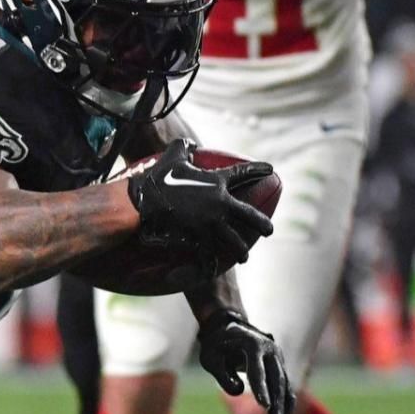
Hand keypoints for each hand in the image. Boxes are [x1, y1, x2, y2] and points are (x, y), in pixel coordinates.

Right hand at [126, 139, 275, 265]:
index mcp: (217, 182)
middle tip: (269, 230)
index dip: (258, 170)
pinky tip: (213, 270)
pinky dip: (210, 264)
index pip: (243, 174)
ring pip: (233, 240)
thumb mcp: (172, 157)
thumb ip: (183, 146)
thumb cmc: (158, 179)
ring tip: (244, 256)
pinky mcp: (198, 238)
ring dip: (240, 249)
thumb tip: (189, 143)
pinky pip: (208, 253)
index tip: (270, 169)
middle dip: (262, 224)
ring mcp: (211, 223)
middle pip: (249, 215)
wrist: (143, 203)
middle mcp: (220, 204)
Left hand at [197, 309, 293, 413]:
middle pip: (276, 380)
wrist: (229, 329)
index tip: (264, 406)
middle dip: (277, 403)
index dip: (260, 388)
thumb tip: (239, 390)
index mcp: (252, 344)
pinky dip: (283, 406)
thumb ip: (222, 375)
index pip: (257, 369)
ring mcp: (278, 359)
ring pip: (285, 386)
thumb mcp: (210, 358)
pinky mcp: (280, 368)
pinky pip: (285, 389)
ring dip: (283, 408)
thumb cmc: (216, 346)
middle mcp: (270, 350)